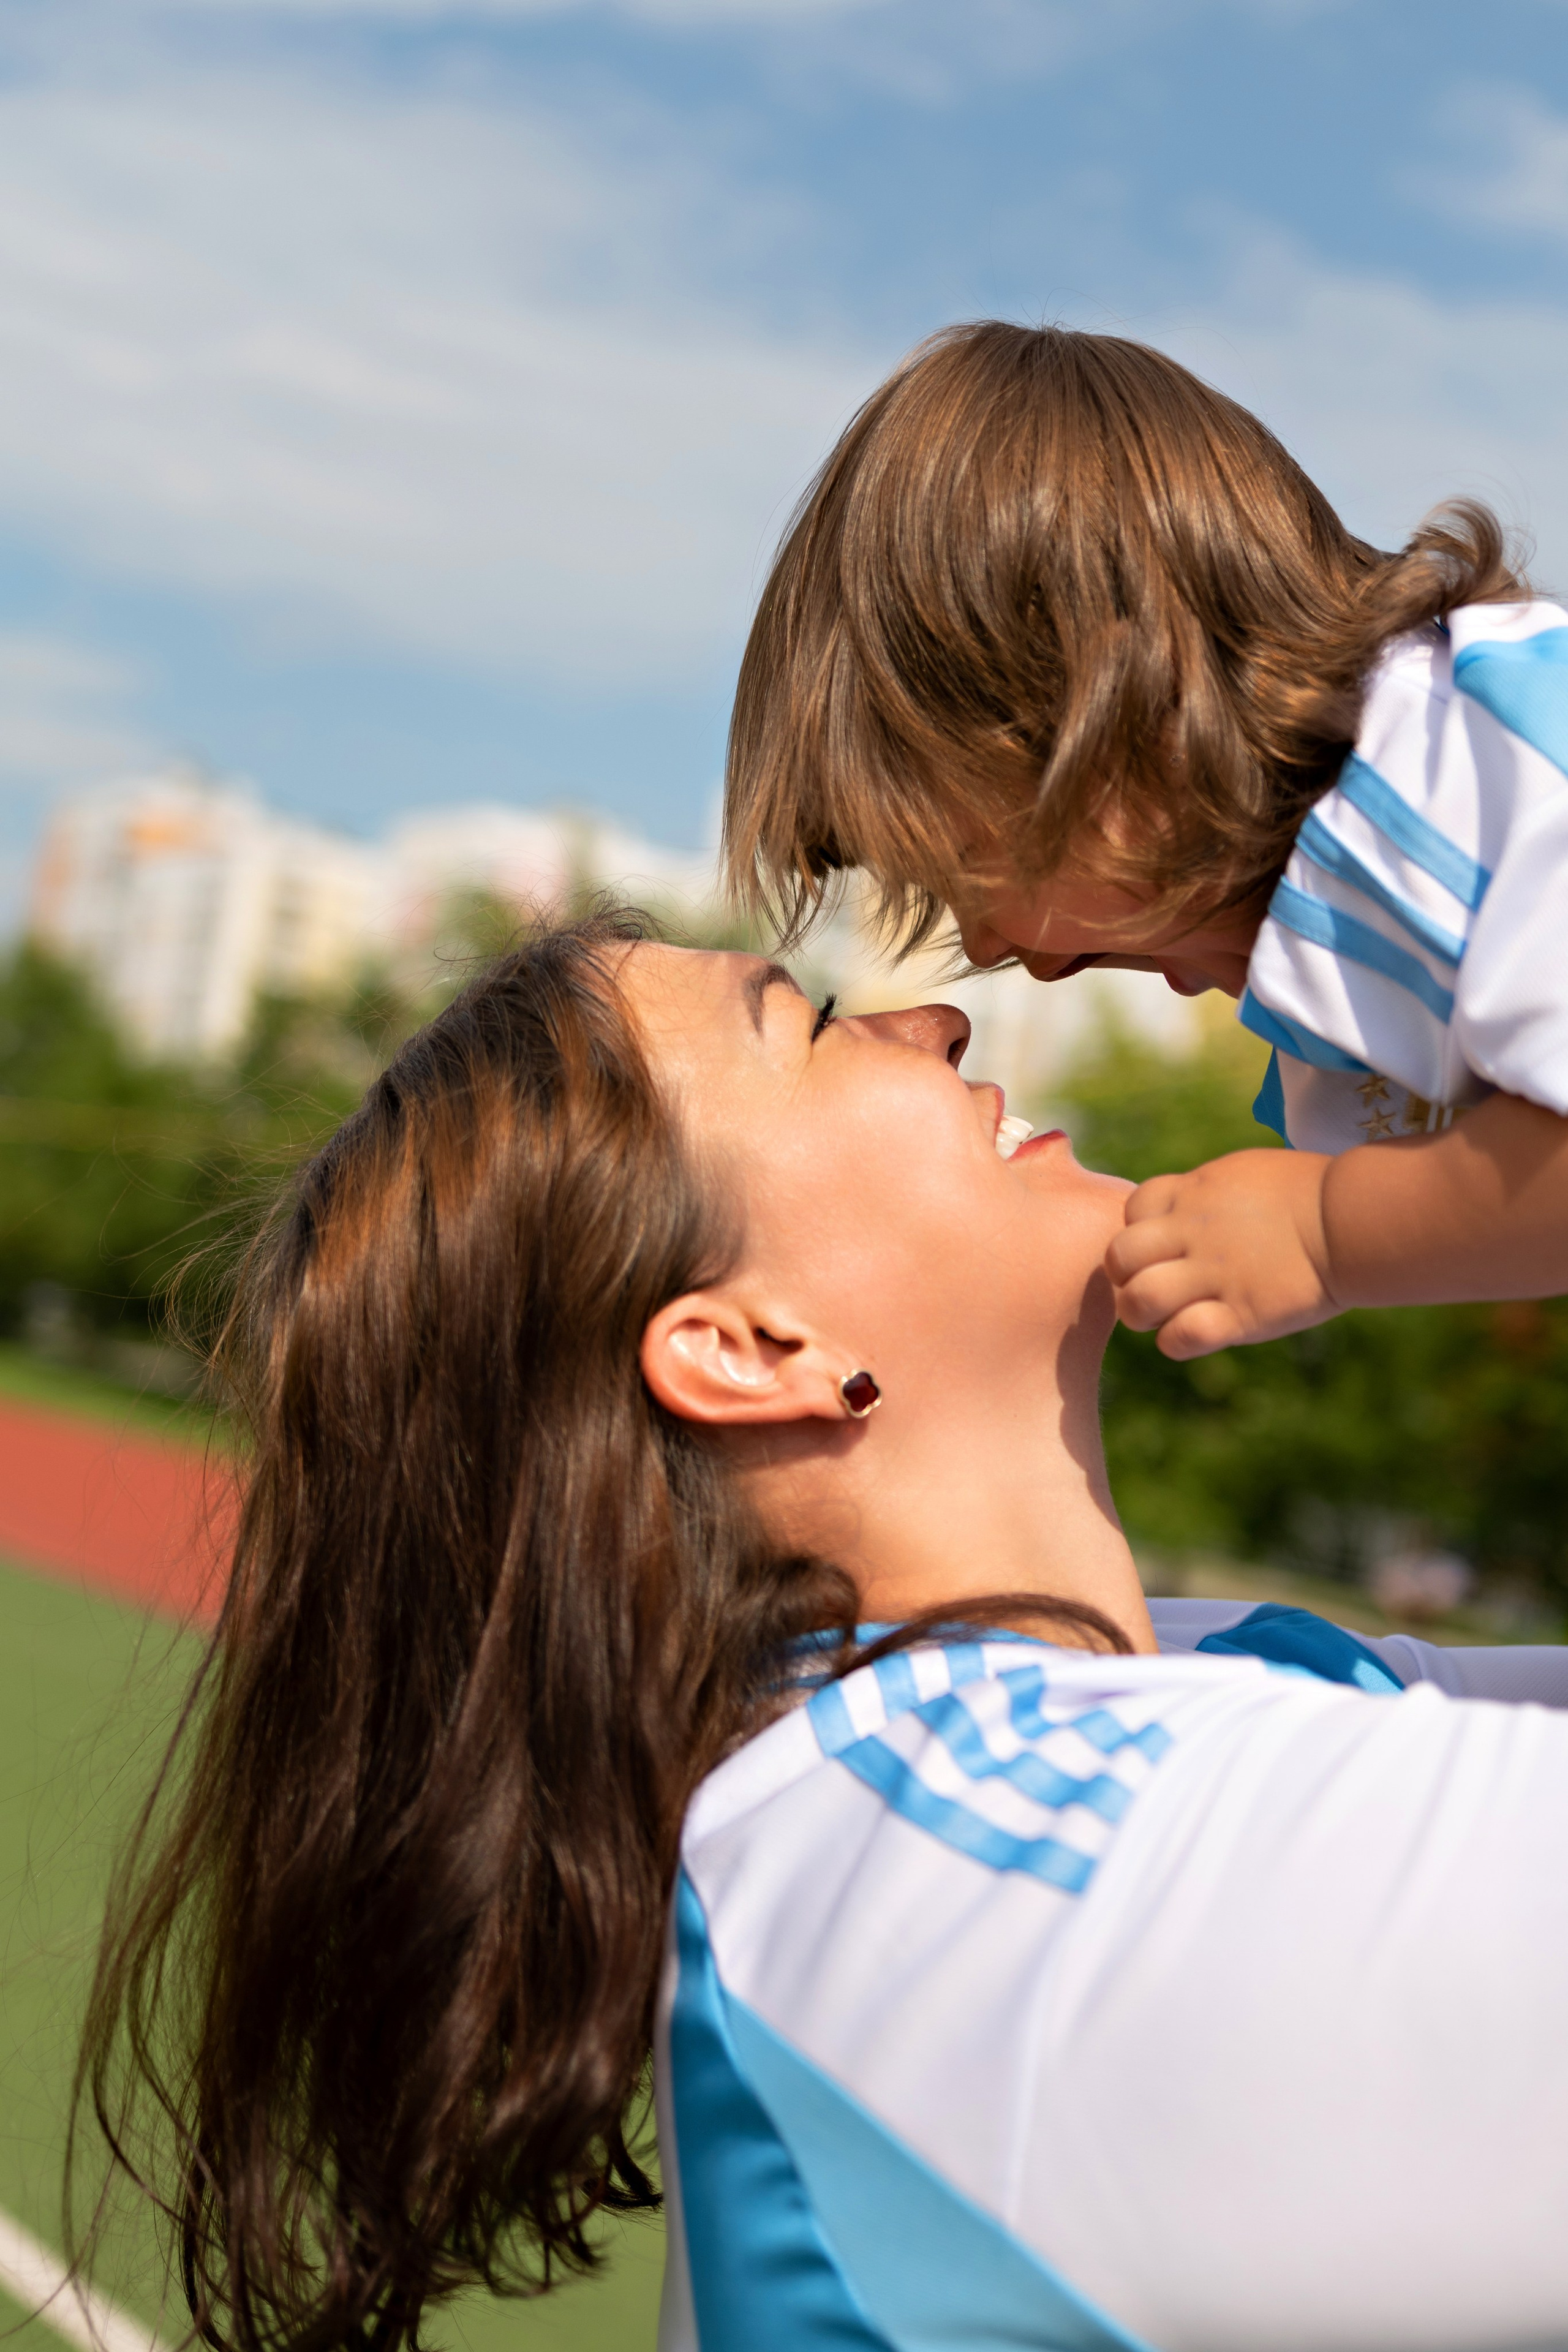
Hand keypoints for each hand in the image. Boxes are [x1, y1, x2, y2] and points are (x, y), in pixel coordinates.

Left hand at [1106, 1149, 1339, 1358]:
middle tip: (1154, 1287)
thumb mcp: (1248, 1175)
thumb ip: (1209, 1194)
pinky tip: (1200, 1334)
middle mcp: (1193, 1231)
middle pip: (1119, 1257)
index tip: (1165, 1246)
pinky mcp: (1239, 1314)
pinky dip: (1177, 1343)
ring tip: (1168, 1316)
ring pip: (1137, 1301)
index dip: (1140, 1231)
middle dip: (1126, 1277)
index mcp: (1194, 1191)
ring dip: (1144, 1315)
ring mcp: (1214, 1274)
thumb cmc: (1313, 1194)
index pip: (1133, 1208)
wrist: (1355, 1219)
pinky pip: (1178, 1339)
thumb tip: (1190, 1207)